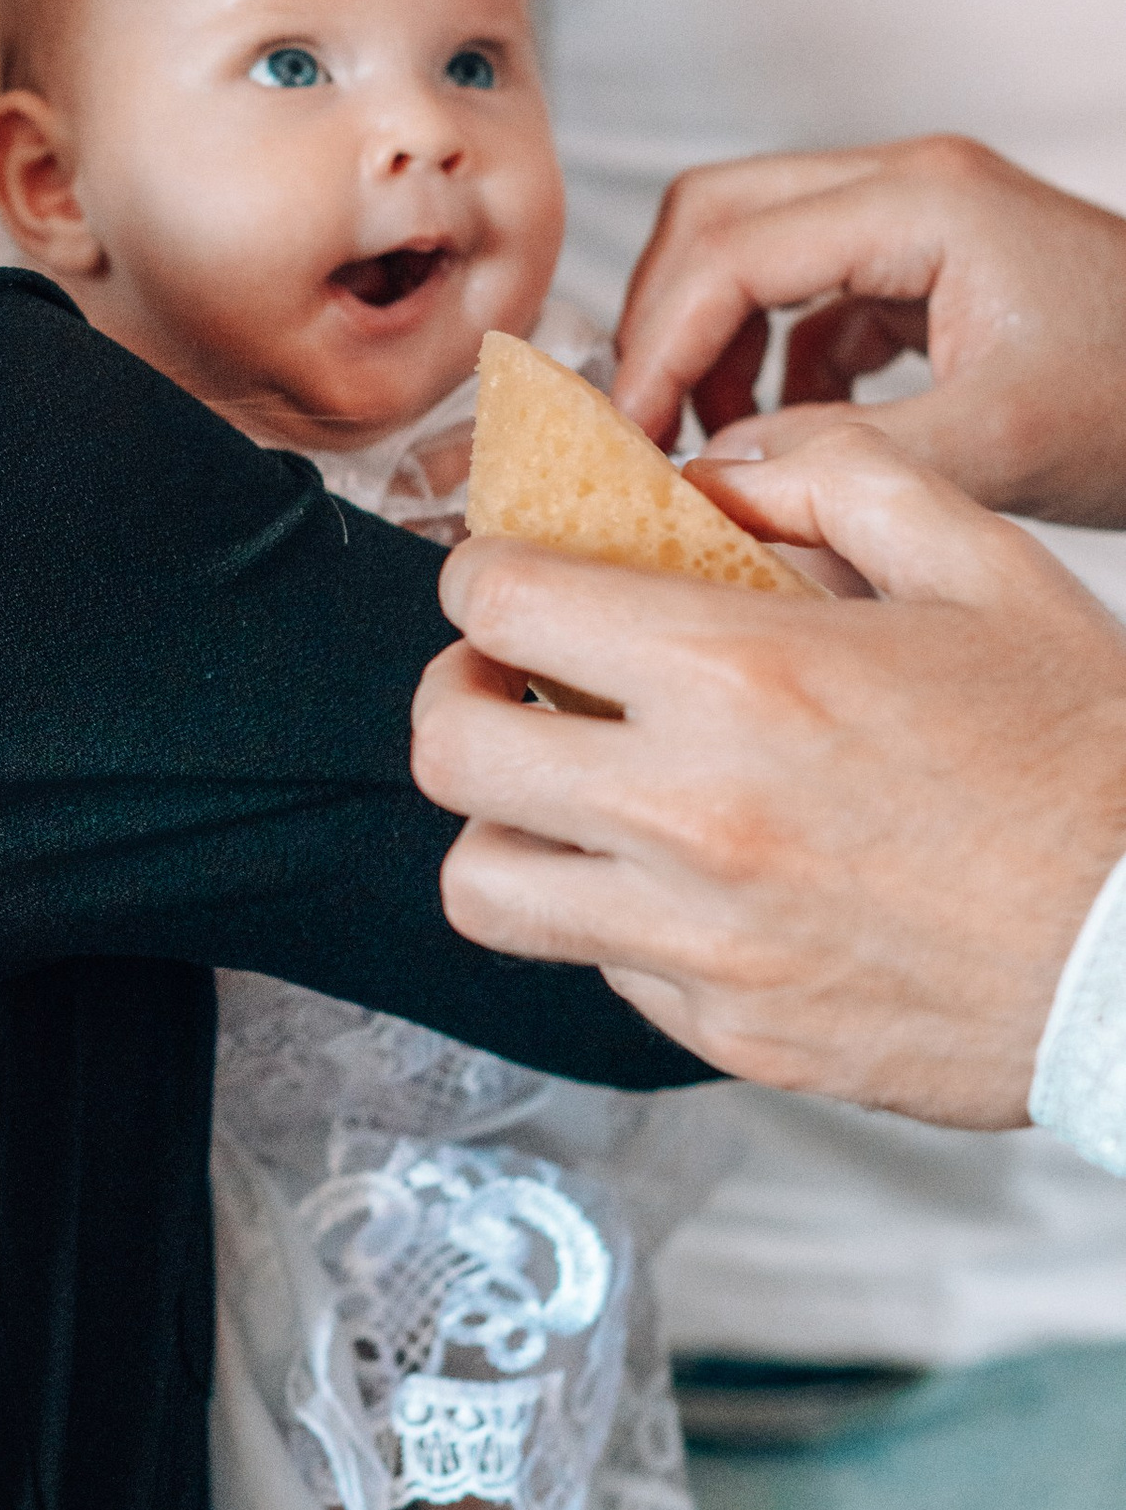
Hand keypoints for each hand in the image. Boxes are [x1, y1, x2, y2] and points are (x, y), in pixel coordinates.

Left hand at [411, 416, 1125, 1125]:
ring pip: (481, 883)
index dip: (483, 572)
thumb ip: (833, 480)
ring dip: (504, 821)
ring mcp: (700, 941)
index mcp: (745, 676)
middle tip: (509, 680)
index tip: (511, 578)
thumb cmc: (1090, 760)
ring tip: (564, 791)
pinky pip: (591, 968)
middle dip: (459, 691)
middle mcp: (694, 813)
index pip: (497, 600)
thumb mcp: (982, 563)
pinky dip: (605, 915)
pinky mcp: (727, 1033)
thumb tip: (713, 477)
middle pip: (448, 747)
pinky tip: (678, 875)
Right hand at [609, 137, 1125, 525]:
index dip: (657, 346)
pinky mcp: (938, 264)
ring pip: (756, 247)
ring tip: (709, 437)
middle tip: (642, 426)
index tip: (626, 437)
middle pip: (718, 216)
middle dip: (663, 321)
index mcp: (922, 201)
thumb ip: (842, 456)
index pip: (729, 250)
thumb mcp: (998, 445)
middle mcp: (913, 185)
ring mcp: (925, 219)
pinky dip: (774, 354)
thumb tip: (715, 473)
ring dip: (715, 337)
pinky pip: (813, 289)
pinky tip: (788, 430)